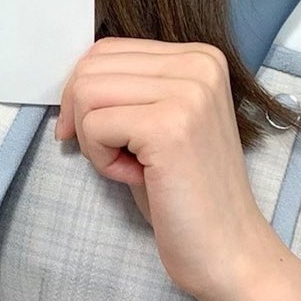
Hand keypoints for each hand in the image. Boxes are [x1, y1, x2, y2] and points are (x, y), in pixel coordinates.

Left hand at [53, 37, 282, 300]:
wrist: (228, 250)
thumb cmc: (186, 194)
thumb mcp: (159, 122)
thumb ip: (131, 88)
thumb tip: (72, 79)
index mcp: (200, 57)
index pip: (107, 50)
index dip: (85, 95)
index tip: (99, 135)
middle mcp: (199, 64)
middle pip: (91, 67)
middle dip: (85, 117)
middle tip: (118, 156)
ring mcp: (188, 92)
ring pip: (87, 93)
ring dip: (94, 139)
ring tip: (131, 166)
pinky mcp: (169, 126)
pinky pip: (94, 126)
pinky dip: (101, 159)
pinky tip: (137, 176)